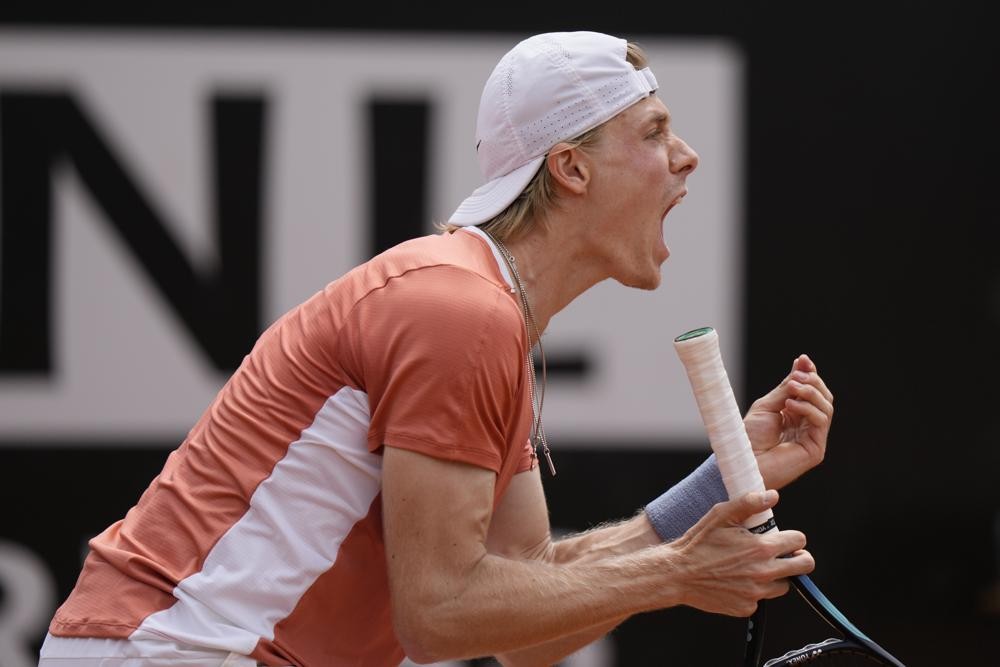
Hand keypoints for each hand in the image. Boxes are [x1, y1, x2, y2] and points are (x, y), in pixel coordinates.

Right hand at [669, 490, 814, 616]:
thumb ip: (749, 503)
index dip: (793, 537)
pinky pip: (762, 599)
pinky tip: (738, 580)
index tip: (785, 539)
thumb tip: (772, 496)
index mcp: (760, 548)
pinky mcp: (746, 608)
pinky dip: (755, 590)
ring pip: (784, 585)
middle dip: (799, 558)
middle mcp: (763, 573)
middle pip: (804, 566)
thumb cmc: (697, 544)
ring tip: (755, 567)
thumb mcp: (721, 515)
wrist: (677, 573)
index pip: (799, 541)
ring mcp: (756, 593)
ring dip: (776, 575)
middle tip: (786, 554)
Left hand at [743, 354, 833, 489]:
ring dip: (811, 393)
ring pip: (826, 407)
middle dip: (812, 382)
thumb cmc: (749, 437)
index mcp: (794, 414)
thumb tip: (801, 363)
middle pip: (823, 397)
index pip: (810, 391)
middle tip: (797, 377)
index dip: (810, 374)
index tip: (803, 359)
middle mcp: (806, 425)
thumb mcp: (768, 405)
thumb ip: (786, 388)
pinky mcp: (816, 448)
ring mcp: (813, 437)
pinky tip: (790, 405)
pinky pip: (821, 421)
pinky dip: (808, 408)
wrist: (743, 460)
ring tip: (793, 388)